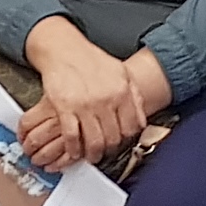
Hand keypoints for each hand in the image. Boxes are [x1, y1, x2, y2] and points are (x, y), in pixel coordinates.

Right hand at [17, 22, 146, 172]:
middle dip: (109, 150)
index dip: (126, 140)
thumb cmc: (91, 61)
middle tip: (105, 153)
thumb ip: (134, 96)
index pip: (131, 128)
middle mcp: (105, 100)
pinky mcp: (64, 108)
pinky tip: (74, 150)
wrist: (65, 49)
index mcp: (121, 92)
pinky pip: (71, 136)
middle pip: (113, 138)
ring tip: (91, 155)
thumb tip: (141, 119)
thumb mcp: (121, 73)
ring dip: (93, 154)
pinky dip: (73, 148)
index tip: (121, 143)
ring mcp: (84, 105)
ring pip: (94, 142)